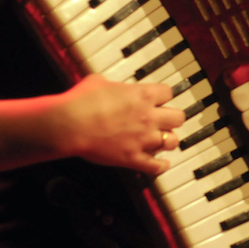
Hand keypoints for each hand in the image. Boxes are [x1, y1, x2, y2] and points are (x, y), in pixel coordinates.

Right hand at [52, 75, 184, 175]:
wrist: (70, 124)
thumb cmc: (81, 100)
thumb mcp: (98, 81)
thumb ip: (111, 84)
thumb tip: (106, 85)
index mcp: (143, 96)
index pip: (168, 93)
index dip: (163, 96)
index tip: (159, 99)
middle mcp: (149, 117)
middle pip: (178, 118)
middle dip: (172, 119)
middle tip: (165, 120)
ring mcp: (143, 139)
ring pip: (172, 141)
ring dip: (168, 140)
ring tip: (163, 140)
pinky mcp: (133, 158)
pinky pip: (155, 166)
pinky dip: (160, 166)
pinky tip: (162, 164)